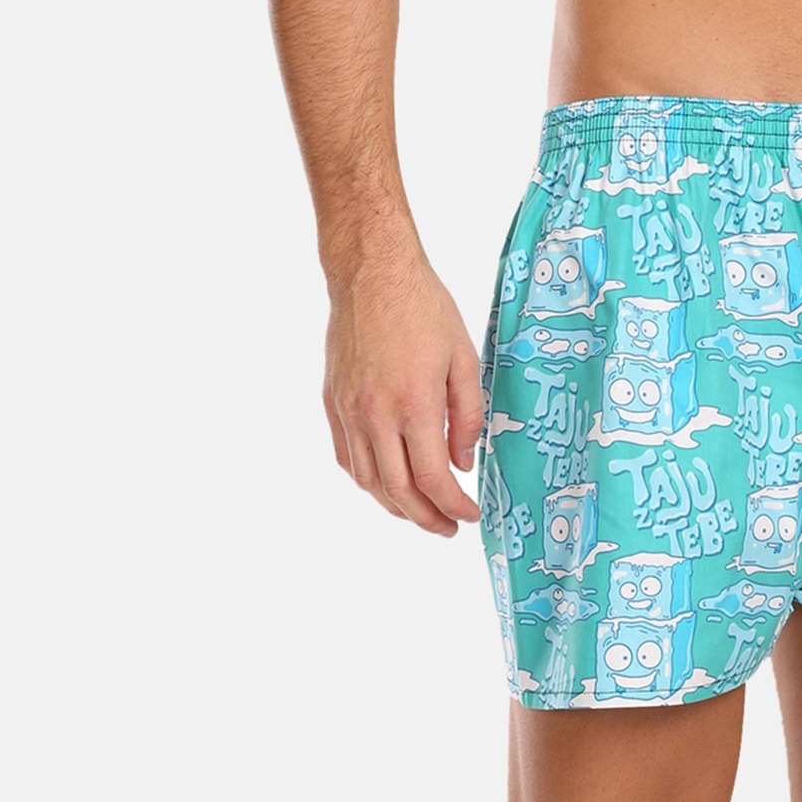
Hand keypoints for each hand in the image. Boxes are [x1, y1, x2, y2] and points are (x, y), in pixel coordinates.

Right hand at [323, 251, 483, 535]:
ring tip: (419, 512)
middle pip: (397, 492)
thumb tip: (463, 461)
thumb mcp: (463, 356)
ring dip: (394, 506)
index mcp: (414, 403)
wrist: (372, 273)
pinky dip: (367, 480)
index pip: (432, 478)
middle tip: (446, 528)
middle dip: (425, 519)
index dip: (453, 506)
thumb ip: (467, 414)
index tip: (469, 515)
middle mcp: (376, 414)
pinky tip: (386, 482)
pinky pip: (347, 458)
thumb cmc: (423, 307)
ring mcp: (349, 411)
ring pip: (367, 481)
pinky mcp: (332, 402)